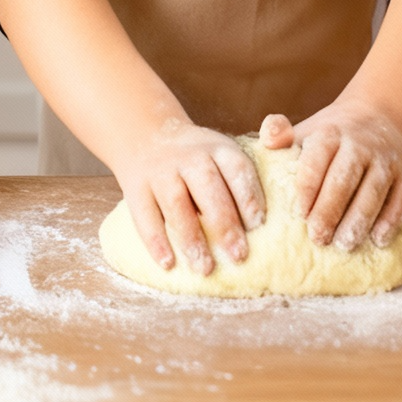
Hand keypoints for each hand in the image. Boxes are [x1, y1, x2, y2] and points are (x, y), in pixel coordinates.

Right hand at [111, 118, 265, 274]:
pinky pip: (144, 214)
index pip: (236, 168)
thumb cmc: (197, 160)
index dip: (248, 197)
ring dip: (191, 237)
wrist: (146, 133)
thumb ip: (241, 185)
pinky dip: (156, 240)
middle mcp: (188, 157)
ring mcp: (160, 170)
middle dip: (224, 223)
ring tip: (204, 267)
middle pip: (207, 186)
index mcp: (217, 149)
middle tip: (238, 256)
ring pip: (176, 202)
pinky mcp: (136, 186)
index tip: (258, 226)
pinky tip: (167, 263)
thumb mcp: (219, 154)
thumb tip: (265, 234)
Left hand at [265, 102, 401, 251]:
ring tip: (344, 244)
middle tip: (318, 237)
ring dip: (359, 220)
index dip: (308, 187)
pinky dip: (391, 221)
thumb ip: (280, 133)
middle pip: (344, 179)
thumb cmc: (331, 136)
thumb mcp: (306, 129)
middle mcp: (359, 145)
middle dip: (330, 210)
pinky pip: (401, 200)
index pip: (317, 159)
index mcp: (330, 133)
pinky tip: (378, 240)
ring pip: (373, 192)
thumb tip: (267, 139)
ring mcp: (385, 161)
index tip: (299, 213)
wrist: (378, 118)